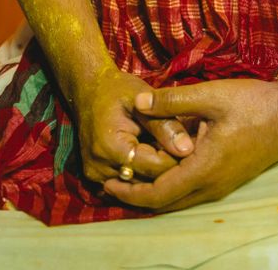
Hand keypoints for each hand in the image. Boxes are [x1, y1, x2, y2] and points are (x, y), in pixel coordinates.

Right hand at [73, 66, 194, 185]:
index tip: (189, 144)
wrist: (88, 91)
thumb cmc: (118, 90)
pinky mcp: (94, 179)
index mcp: (111, 147)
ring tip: (165, 150)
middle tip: (181, 149)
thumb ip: (165, 125)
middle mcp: (99, 168)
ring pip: (137, 187)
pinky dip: (139, 176)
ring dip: (153, 174)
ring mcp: (95, 176)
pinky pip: (124, 185)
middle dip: (167, 168)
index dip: (175, 157)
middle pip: (146, 182)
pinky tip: (148, 158)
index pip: (154, 167)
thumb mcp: (143, 100)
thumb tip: (187, 149)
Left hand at [102, 76, 277, 211]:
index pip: (158, 194)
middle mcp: (211, 186)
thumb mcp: (210, 96)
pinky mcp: (228, 179)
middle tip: (111, 184)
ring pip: (179, 200)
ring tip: (130, 177)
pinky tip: (163, 166)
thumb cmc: (252, 103)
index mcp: (203, 169)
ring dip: (153, 192)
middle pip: (165, 203)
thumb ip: (173, 101)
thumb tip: (138, 102)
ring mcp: (221, 186)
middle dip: (136, 197)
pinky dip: (171, 186)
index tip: (107, 184)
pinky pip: (192, 192)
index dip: (130, 193)